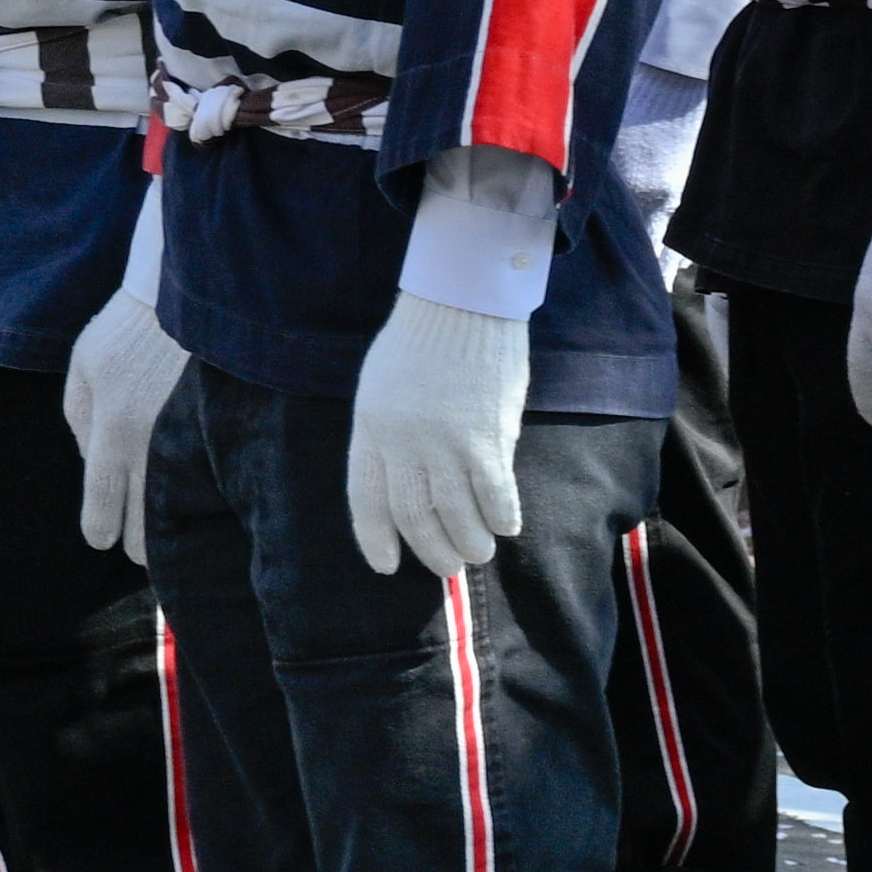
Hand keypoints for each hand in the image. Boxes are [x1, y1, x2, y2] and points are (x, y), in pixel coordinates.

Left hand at [66, 281, 184, 557]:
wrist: (191, 298)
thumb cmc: (127, 331)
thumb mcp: (84, 366)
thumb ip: (79, 419)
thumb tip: (93, 466)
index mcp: (114, 427)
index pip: (104, 503)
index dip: (100, 528)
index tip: (101, 539)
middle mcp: (155, 443)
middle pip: (147, 524)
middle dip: (140, 543)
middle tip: (137, 546)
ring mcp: (192, 441)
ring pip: (184, 513)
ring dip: (174, 527)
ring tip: (171, 535)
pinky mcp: (221, 432)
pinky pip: (210, 483)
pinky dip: (204, 498)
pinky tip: (203, 503)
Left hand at [341, 292, 533, 580]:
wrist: (458, 305)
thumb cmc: (418, 344)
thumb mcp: (379, 390)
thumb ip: (388, 436)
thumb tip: (408, 483)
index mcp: (369, 429)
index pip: (365, 499)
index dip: (375, 538)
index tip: (386, 565)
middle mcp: (402, 442)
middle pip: (413, 515)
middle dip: (431, 550)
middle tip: (447, 566)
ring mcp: (445, 442)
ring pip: (455, 514)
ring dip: (469, 542)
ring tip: (478, 553)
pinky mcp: (487, 437)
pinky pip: (495, 493)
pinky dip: (501, 517)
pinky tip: (506, 527)